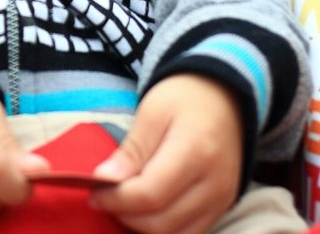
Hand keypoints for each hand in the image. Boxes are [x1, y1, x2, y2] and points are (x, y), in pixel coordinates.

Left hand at [89, 74, 243, 233]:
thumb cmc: (185, 99)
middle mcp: (214, 183)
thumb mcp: (153, 112)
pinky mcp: (220, 209)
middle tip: (104, 198)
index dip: (116, 199)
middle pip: (160, 222)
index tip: (94, 192)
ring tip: (123, 203)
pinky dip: (161, 228)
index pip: (149, 194)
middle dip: (124, 215)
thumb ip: (131, 150)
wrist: (225, 98)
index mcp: (196, 151)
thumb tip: (104, 180)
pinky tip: (144, 211)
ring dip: (141, 226)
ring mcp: (221, 200)